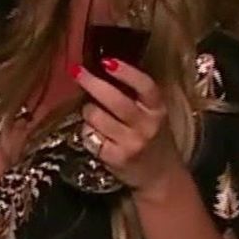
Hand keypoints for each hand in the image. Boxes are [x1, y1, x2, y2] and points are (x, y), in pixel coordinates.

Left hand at [72, 58, 183, 196]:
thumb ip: (135, 95)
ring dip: (88, 111)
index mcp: (158, 110)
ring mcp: (130, 143)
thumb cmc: (153, 138)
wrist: (161, 177)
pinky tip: (95, 133)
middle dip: (92, 83)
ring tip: (93, 113)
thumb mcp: (153, 115)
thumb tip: (103, 67)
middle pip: (115, 100)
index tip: (107, 61)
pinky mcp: (115, 158)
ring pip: (96, 116)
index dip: (127, 72)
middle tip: (76, 71)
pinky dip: (87, 131)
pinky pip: (89, 136)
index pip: (146, 86)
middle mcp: (146, 126)